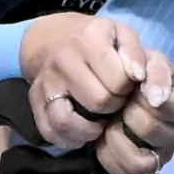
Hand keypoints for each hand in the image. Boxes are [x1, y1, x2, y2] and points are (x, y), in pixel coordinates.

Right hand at [20, 11, 173, 173]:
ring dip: (91, 127)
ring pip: (68, 121)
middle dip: (114, 105)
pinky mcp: (34, 101)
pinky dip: (68, 138)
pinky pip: (49, 131)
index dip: (129, 87)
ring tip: (100, 119)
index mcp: (88, 39)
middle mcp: (63, 60)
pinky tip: (82, 132)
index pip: (119, 80)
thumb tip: (139, 78)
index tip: (127, 84)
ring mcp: (45, 83)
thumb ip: (137, 54)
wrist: (52, 38)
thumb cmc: (97, 40)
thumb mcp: (123, 35)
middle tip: (115, 99)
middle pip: (98, 101)